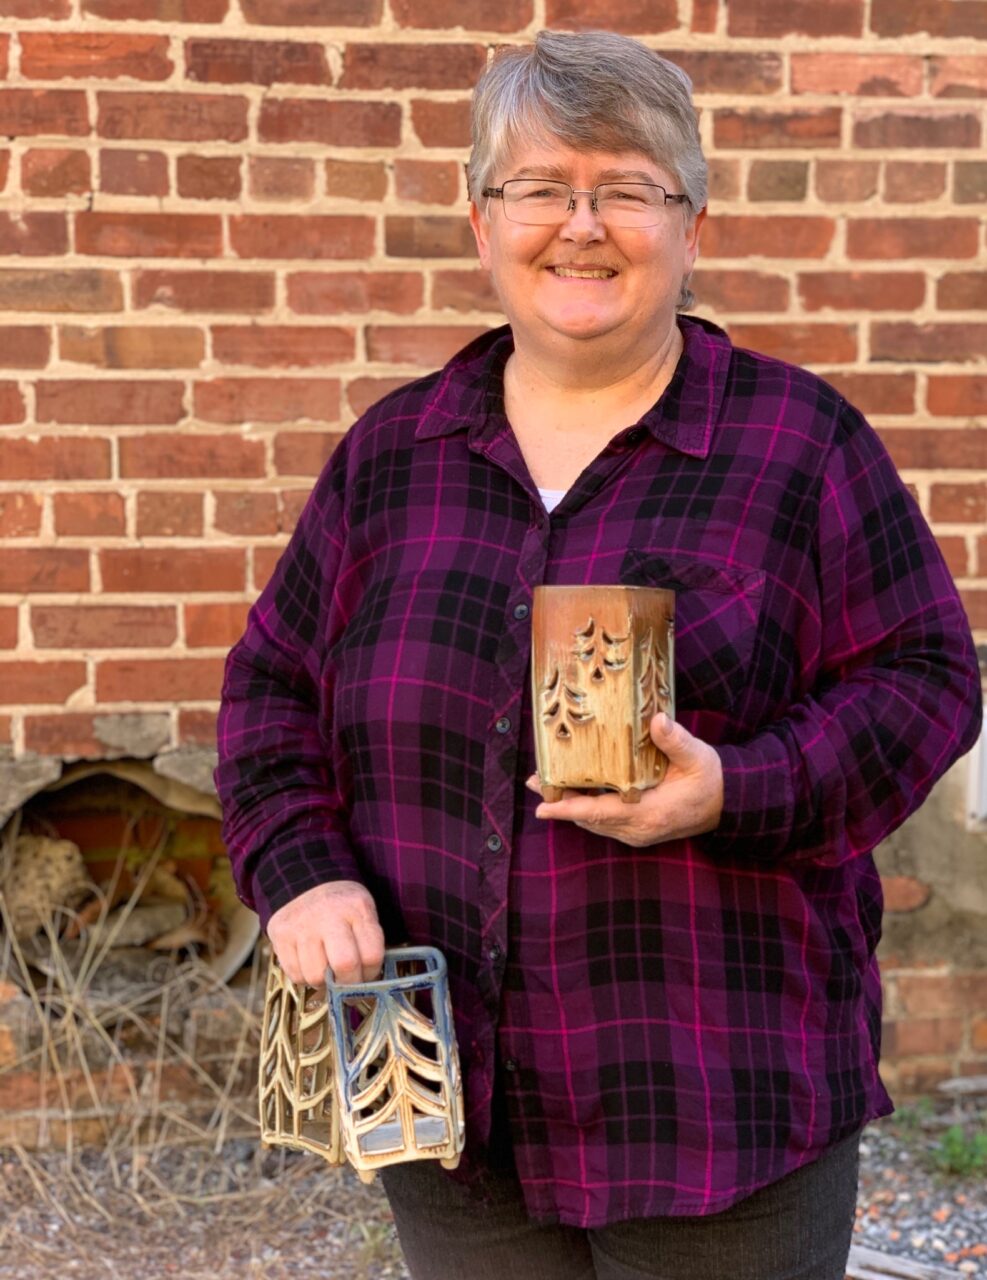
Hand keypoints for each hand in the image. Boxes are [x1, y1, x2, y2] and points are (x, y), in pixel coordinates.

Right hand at [267, 880, 384, 987]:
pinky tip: (309, 963)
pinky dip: (304, 977)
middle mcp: (329, 915)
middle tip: (346, 982)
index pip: (371, 955)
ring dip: (323, 982)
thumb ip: (368, 942)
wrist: (305, 881)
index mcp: (357, 908)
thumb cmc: (341, 906)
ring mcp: (302, 925)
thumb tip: (368, 983)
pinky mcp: (280, 934)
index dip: (371, 974)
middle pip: (344, 965)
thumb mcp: (362, 911)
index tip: (366, 975)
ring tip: (325, 969)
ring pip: (316, 976)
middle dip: (348, 983)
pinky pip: (294, 974)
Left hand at [527, 713, 723, 847]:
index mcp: (649, 813)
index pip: (600, 812)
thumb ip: (675, 740)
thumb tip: (657, 720)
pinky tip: (575, 793)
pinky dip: (587, 809)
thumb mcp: (697, 756)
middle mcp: (638, 829)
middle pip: (589, 818)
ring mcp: (637, 833)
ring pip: (595, 822)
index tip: (542, 807)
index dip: (569, 809)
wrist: (728, 803)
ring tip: (545, 786)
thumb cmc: (711, 779)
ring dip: (571, 806)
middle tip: (535, 781)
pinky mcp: (638, 830)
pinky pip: (605, 822)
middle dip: (560, 803)